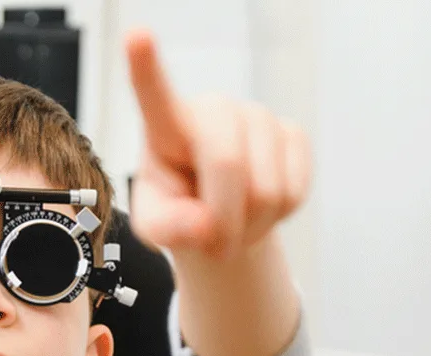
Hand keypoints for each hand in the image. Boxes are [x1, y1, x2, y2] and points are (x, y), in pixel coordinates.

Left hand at [125, 29, 311, 259]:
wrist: (218, 218)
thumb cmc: (177, 212)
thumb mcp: (155, 228)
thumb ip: (168, 229)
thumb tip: (206, 226)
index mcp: (166, 126)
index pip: (154, 95)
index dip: (146, 67)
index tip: (135, 35)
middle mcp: (213, 110)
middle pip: (228, 165)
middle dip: (225, 219)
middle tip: (214, 245)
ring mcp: (257, 117)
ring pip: (267, 189)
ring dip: (251, 224)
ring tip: (232, 221)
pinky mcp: (293, 135)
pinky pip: (294, 191)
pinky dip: (276, 218)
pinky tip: (257, 208)